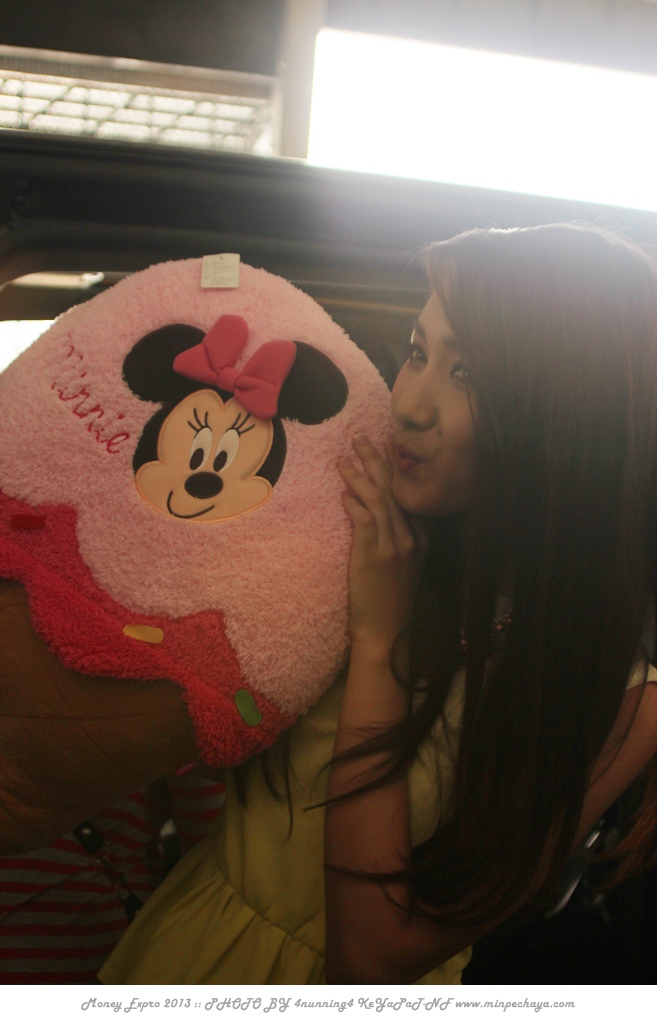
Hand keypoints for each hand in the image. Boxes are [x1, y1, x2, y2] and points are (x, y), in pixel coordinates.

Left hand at [339, 433, 428, 656]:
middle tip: (359, 437)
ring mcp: (395, 546)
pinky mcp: (375, 555)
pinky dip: (353, 502)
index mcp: (422, 538)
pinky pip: (365, 520)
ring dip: (359, 475)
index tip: (382, 445)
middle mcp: (411, 537)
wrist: (386, 631)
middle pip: (393, 489)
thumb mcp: (402, 566)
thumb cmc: (388, 601)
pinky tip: (343, 491)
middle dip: (375, 460)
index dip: (393, 467)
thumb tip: (369, 508)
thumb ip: (394, 537)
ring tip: (343, 458)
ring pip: (378, 500)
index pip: (407, 493)